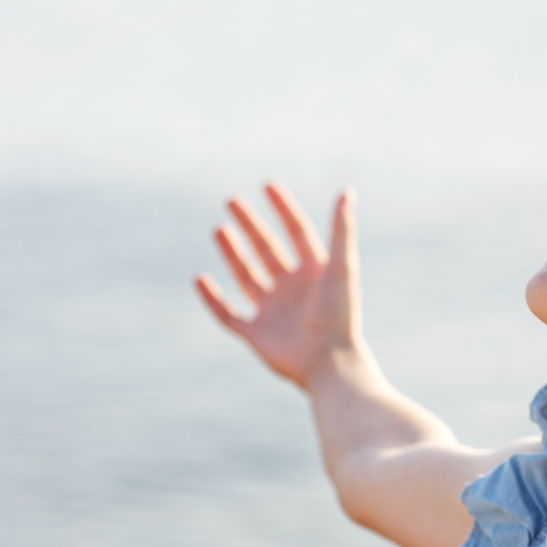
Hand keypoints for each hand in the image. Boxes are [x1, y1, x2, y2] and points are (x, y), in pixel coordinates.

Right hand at [195, 183, 359, 387]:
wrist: (330, 361)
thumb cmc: (340, 314)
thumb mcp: (343, 266)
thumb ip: (342, 229)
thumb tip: (347, 190)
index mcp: (316, 272)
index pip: (298, 232)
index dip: (283, 209)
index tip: (267, 185)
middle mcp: (294, 289)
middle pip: (268, 249)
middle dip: (251, 226)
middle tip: (232, 201)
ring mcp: (273, 311)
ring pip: (247, 276)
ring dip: (233, 253)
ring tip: (219, 228)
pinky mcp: (256, 335)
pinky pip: (228, 314)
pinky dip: (212, 298)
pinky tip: (200, 278)